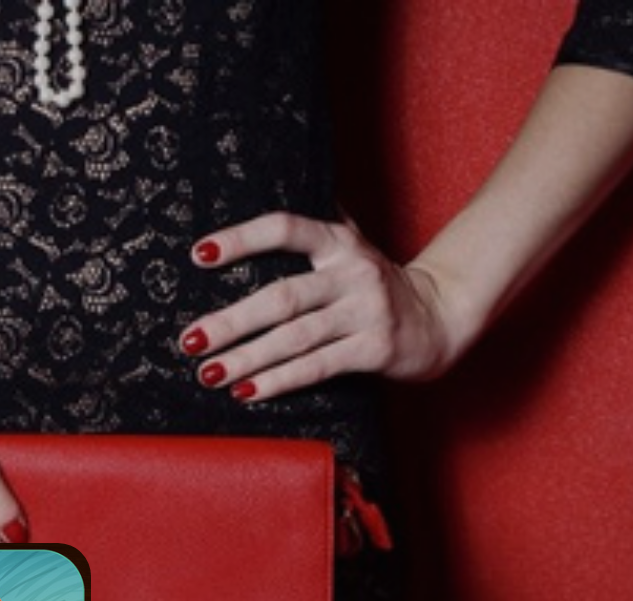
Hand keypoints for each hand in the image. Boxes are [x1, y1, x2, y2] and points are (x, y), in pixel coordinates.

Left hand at [178, 211, 460, 400]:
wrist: (441, 317)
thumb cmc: (382, 283)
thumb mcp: (355, 244)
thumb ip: (318, 224)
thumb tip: (270, 178)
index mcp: (340, 242)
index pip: (286, 229)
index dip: (242, 239)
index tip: (199, 255)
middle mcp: (353, 273)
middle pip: (282, 297)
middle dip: (232, 321)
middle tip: (190, 340)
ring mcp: (366, 312)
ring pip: (296, 337)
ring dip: (248, 357)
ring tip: (208, 372)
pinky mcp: (375, 350)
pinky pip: (319, 366)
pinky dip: (280, 380)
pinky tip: (248, 390)